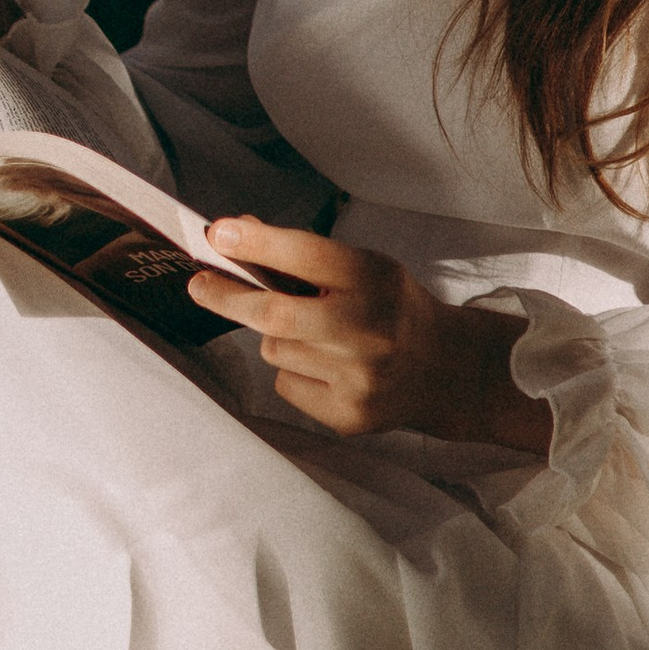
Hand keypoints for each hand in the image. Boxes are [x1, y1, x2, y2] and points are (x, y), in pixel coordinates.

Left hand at [188, 219, 552, 453]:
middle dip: (228, 298)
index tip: (216, 233)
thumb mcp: (364, 268)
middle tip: (200, 284)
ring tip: (316, 336)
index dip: (259, 243)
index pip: (308, 256)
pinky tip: (328, 369)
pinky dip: (295, 372)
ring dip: (279, 337)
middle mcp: (368, 330)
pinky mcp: (348, 416)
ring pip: (275, 350)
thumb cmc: (393, 307)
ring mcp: (358, 378)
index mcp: (376, 280)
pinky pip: (287, 384)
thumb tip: (235, 234)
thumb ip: (306, 256)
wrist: (448, 371)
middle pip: (276, 315)